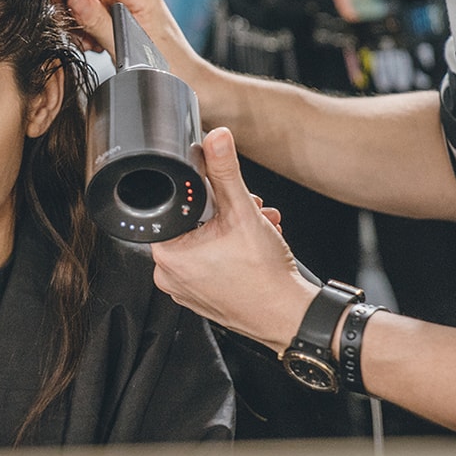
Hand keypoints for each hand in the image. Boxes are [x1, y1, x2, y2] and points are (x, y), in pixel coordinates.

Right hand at [66, 0, 204, 79]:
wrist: (187, 82)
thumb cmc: (168, 67)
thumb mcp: (128, 47)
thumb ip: (99, 22)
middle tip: (65, 19)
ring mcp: (124, 5)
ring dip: (77, 16)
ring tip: (86, 41)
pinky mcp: (118, 19)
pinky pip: (91, 14)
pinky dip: (84, 28)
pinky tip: (92, 46)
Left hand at [149, 127, 315, 353]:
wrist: (289, 316)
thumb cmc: (264, 275)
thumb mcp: (243, 212)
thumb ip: (225, 171)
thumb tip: (217, 139)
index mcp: (166, 255)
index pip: (173, 208)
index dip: (202, 195)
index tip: (224, 194)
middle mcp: (168, 276)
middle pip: (191, 224)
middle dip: (225, 210)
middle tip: (249, 208)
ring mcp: (184, 290)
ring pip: (203, 243)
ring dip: (233, 227)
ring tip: (259, 225)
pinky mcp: (201, 298)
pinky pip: (209, 264)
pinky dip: (229, 250)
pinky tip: (253, 245)